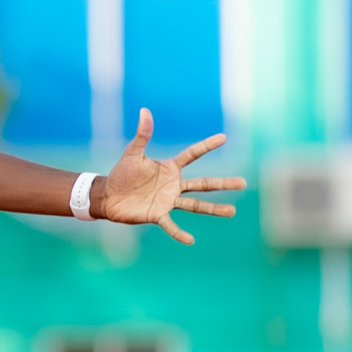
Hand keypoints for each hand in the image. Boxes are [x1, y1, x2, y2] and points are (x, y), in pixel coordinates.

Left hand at [101, 108, 246, 243]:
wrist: (108, 195)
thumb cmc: (122, 173)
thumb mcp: (132, 152)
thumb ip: (142, 134)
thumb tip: (144, 110)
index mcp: (169, 168)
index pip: (192, 155)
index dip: (206, 146)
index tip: (224, 137)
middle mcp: (173, 185)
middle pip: (203, 184)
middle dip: (222, 184)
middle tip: (243, 183)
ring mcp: (167, 200)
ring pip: (195, 205)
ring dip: (213, 209)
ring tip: (232, 212)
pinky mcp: (157, 214)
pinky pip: (171, 224)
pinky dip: (179, 233)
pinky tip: (190, 240)